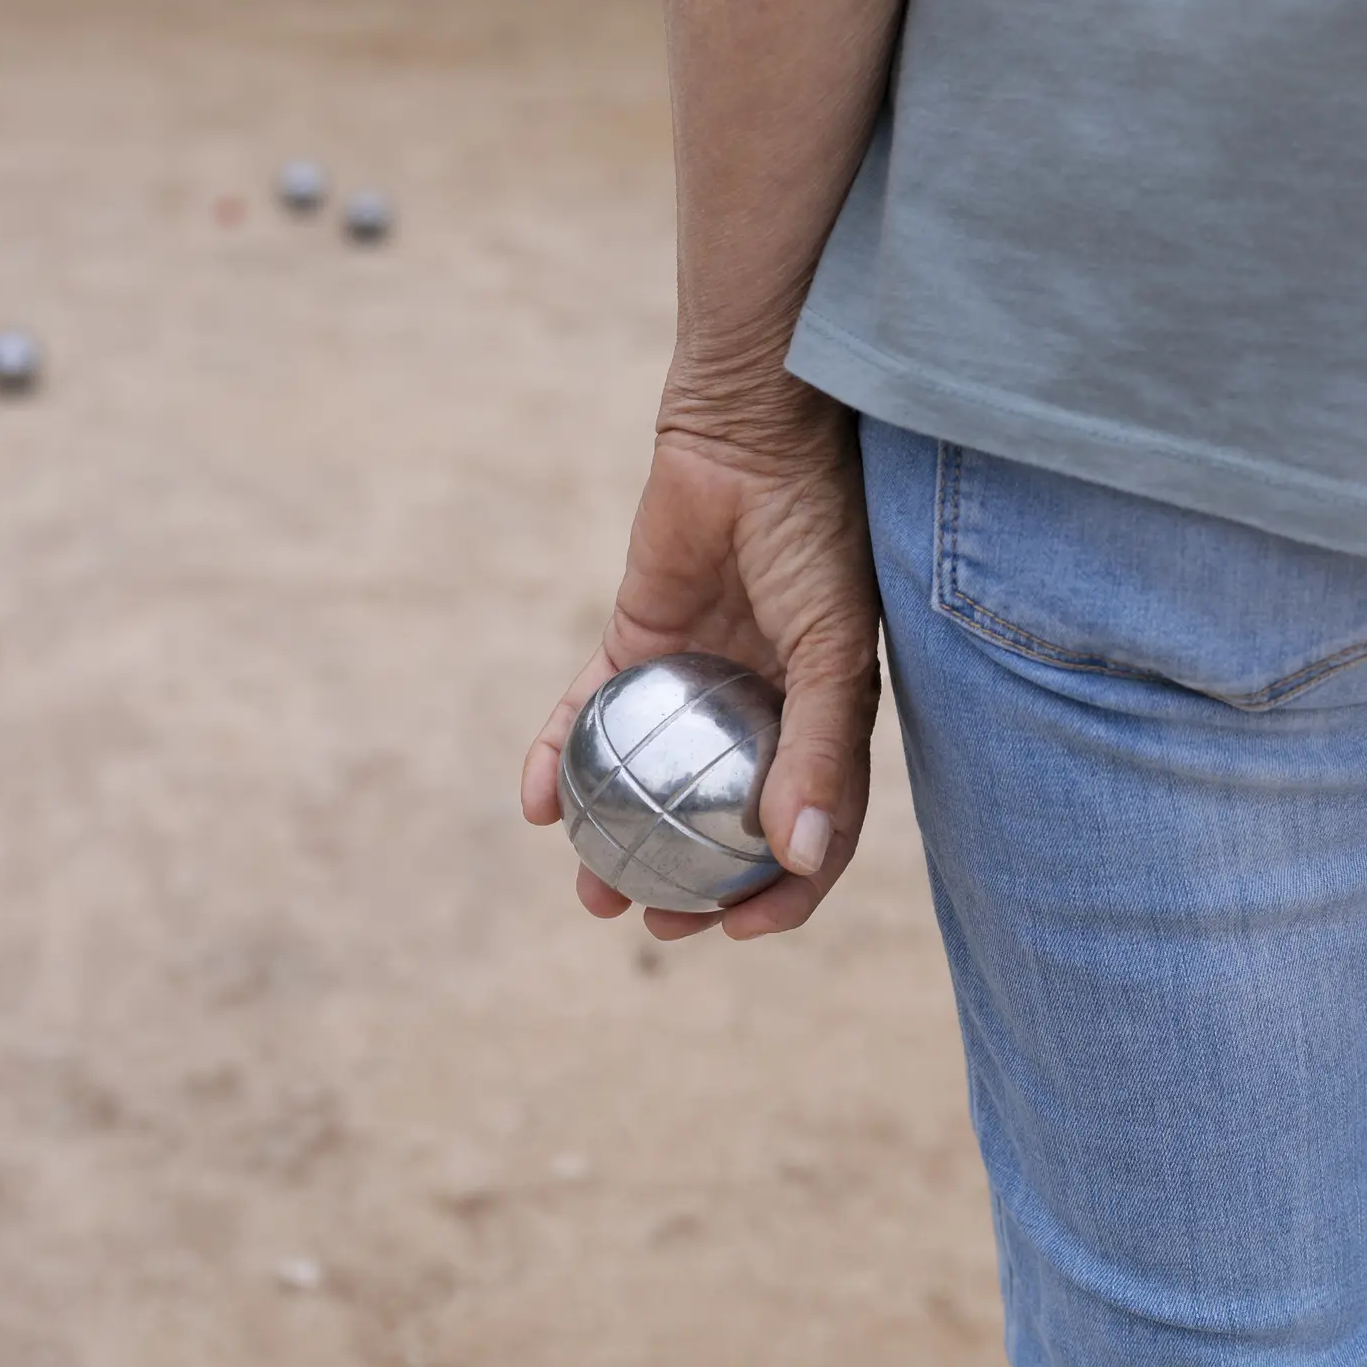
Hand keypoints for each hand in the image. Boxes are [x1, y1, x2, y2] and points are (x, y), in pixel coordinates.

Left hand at [520, 361, 880, 940]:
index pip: (808, 832)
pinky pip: (590, 711)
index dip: (780, 895)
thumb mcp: (833, 649)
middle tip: (648, 922)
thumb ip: (821, 751)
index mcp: (822, 720)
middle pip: (718, 820)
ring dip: (617, 839)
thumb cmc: (818, 536)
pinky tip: (533, 802)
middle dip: (687, 886)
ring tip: (587, 888)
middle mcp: (759, 711)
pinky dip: (559, 756)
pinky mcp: (635, 640)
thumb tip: (799, 859)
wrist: (752, 435)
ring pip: (648, 778)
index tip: (734, 931)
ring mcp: (694, 679)